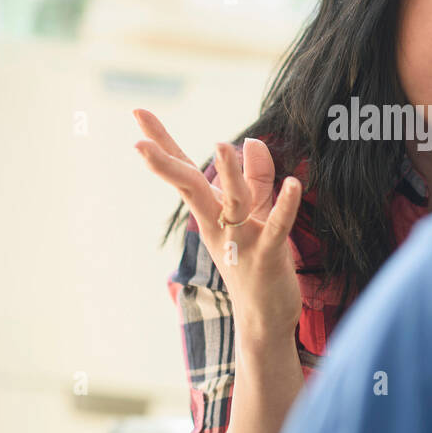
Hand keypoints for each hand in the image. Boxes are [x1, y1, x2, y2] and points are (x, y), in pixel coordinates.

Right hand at [133, 109, 302, 345]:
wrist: (264, 320)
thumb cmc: (254, 265)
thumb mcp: (255, 215)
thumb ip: (255, 178)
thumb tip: (251, 141)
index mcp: (211, 212)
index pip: (183, 171)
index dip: (161, 142)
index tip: (138, 112)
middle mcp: (219, 224)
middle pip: (190, 188)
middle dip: (166, 165)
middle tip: (139, 143)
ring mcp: (241, 241)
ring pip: (233, 202)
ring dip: (228, 175)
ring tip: (222, 144)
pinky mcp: (268, 256)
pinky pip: (276, 226)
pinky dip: (285, 206)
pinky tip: (293, 184)